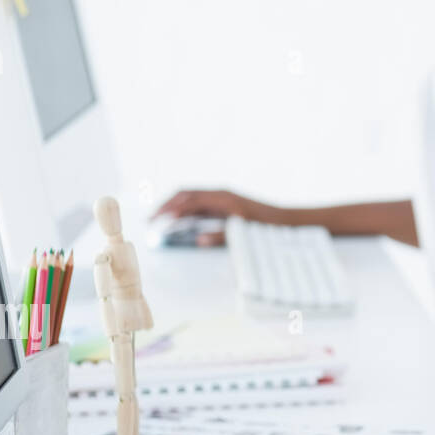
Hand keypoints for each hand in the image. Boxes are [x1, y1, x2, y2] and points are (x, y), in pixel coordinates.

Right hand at [151, 190, 274, 245]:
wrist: (282, 219)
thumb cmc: (264, 224)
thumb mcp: (241, 231)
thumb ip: (219, 236)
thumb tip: (198, 240)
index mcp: (221, 197)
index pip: (190, 200)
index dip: (172, 209)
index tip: (158, 220)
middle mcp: (219, 194)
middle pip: (185, 195)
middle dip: (167, 206)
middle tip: (151, 220)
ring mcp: (220, 198)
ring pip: (190, 198)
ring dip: (174, 207)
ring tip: (159, 220)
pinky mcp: (222, 204)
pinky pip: (198, 204)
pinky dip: (185, 211)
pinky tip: (178, 222)